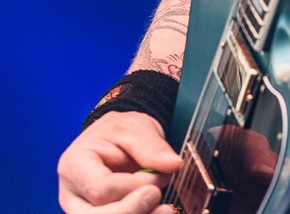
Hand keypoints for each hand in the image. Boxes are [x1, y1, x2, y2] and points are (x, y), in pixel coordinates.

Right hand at [57, 112, 180, 213]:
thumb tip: (174, 164)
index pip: (101, 189)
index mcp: (74, 166)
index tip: (159, 177)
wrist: (115, 140)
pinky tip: (157, 212)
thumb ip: (152, 147)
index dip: (133, 188)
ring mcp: (82, 212)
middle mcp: (72, 196)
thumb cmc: (118, 131)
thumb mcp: (134, 126)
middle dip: (133, 212)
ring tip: (166, 210)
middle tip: (162, 203)